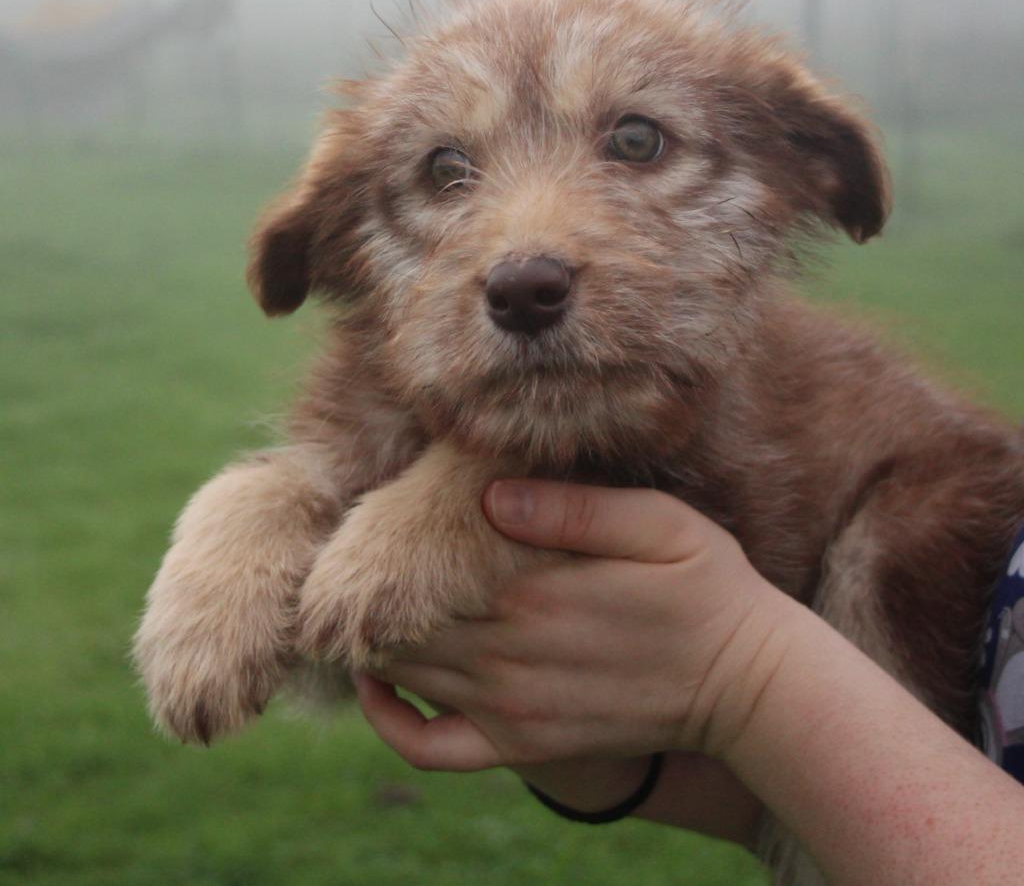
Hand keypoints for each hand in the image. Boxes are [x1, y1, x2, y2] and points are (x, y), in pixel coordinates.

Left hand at [355, 479, 788, 770]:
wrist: (749, 685)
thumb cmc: (707, 587)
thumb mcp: (659, 522)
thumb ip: (574, 507)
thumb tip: (490, 493)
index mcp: (534, 592)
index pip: (418, 572)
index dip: (378, 545)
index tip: (367, 514)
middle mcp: (509, 656)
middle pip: (397, 624)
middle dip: (361, 592)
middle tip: (347, 555)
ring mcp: (512, 710)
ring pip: (404, 677)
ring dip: (368, 642)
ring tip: (354, 604)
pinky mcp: (524, 746)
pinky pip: (432, 749)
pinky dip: (391, 724)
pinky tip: (380, 688)